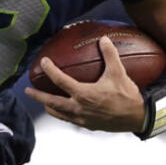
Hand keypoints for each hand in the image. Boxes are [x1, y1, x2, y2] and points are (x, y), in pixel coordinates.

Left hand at [23, 36, 147, 131]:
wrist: (137, 118)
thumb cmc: (127, 96)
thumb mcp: (119, 73)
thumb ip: (110, 55)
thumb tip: (104, 39)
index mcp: (84, 94)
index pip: (60, 80)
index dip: (50, 70)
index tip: (43, 63)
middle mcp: (79, 108)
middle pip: (51, 102)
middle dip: (38, 96)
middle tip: (28, 91)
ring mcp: (81, 119)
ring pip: (58, 114)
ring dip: (49, 106)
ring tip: (43, 102)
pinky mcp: (86, 125)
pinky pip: (68, 119)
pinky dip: (61, 114)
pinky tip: (62, 110)